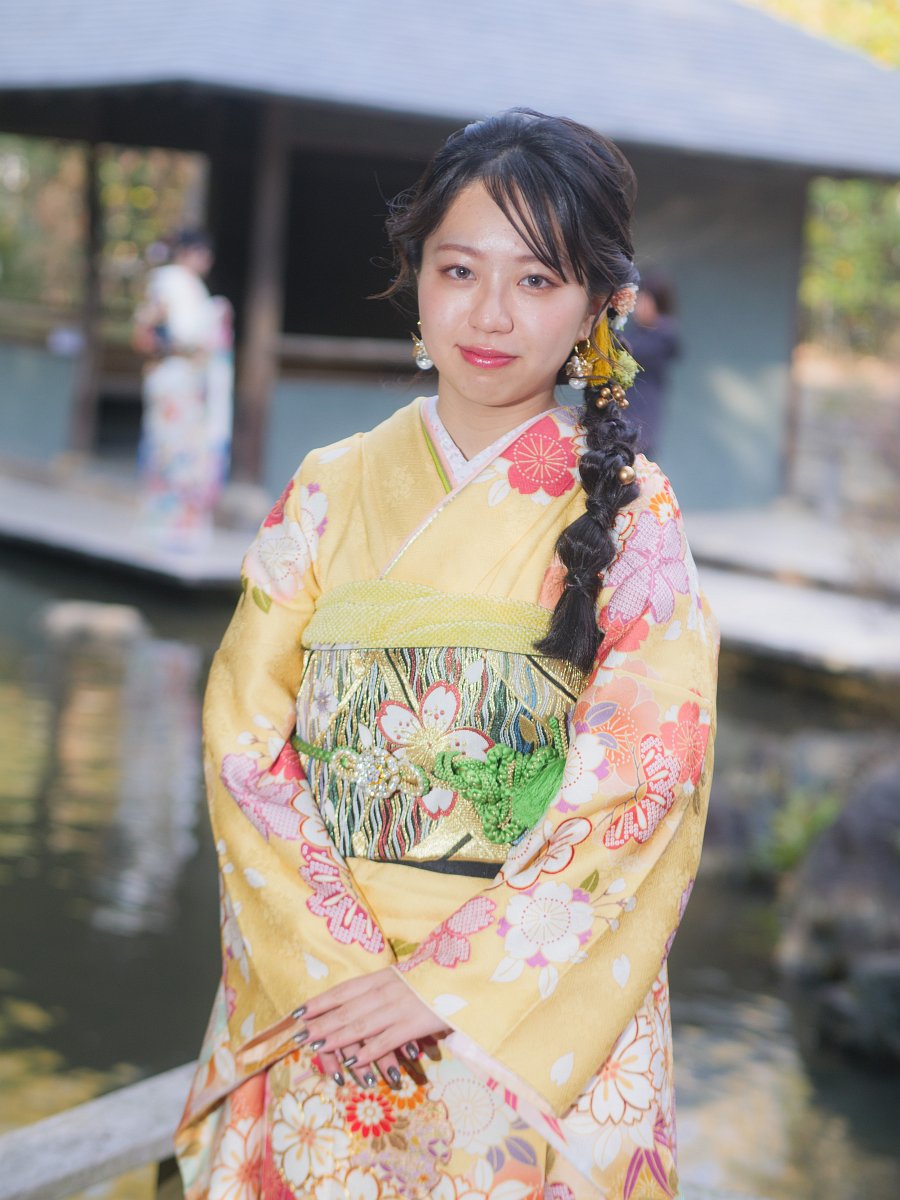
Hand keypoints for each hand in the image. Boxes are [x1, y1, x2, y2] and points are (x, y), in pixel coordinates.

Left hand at [300, 968, 449, 1082]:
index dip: (322, 1001)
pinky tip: (354, 1061)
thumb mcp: (408, 976)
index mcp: (385, 976)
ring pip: (362, 1024)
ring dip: (337, 1037)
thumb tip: (364, 1001)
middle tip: (298, 1035)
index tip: (300, 1011)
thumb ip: (387, 988)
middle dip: (321, 1023)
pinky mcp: (415, 1023)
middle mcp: (387, 990)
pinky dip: (369, 1051)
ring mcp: (400, 1007)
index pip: (346, 990)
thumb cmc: (437, 975)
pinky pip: (388, 1039)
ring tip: (316, 1047)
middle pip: (347, 1008)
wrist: (467, 973)